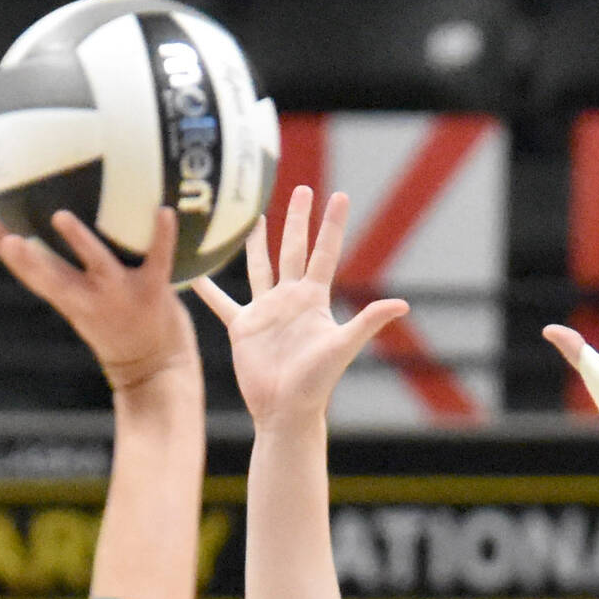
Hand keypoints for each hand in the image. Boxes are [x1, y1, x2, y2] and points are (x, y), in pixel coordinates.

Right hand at [0, 206, 201, 396]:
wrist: (155, 369)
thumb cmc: (119, 330)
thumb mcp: (86, 306)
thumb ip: (74, 278)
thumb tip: (62, 225)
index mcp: (70, 300)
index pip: (30, 273)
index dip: (5, 249)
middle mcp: (89, 298)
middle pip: (51, 276)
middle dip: (28, 260)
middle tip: (10, 239)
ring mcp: (120, 295)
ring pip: (95, 263)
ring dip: (78, 241)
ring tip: (60, 218)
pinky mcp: (153, 292)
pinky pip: (158, 258)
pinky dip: (162, 235)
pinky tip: (164, 210)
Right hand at [193, 187, 408, 429]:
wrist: (285, 410)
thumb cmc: (316, 382)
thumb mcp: (342, 347)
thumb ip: (367, 322)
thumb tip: (401, 305)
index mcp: (314, 298)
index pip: (324, 252)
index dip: (332, 225)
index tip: (339, 195)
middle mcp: (290, 299)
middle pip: (293, 249)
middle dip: (298, 220)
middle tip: (301, 189)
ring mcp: (266, 311)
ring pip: (261, 267)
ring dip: (257, 243)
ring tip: (254, 217)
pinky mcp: (243, 328)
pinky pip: (224, 304)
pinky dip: (209, 290)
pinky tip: (196, 274)